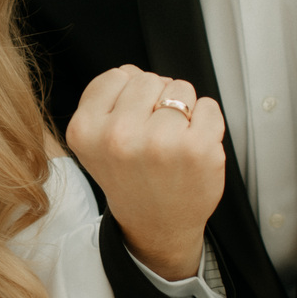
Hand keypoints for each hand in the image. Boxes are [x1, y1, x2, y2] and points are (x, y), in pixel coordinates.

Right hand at [66, 65, 224, 280]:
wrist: (156, 225)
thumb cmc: (131, 178)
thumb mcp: (96, 140)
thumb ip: (106, 100)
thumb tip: (133, 72)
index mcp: (86, 131)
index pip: (118, 75)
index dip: (129, 96)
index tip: (130, 125)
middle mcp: (118, 137)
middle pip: (149, 78)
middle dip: (156, 101)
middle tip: (152, 137)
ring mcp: (160, 143)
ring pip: (181, 88)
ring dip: (182, 110)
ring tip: (171, 143)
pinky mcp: (198, 148)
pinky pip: (209, 105)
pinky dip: (206, 122)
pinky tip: (191, 150)